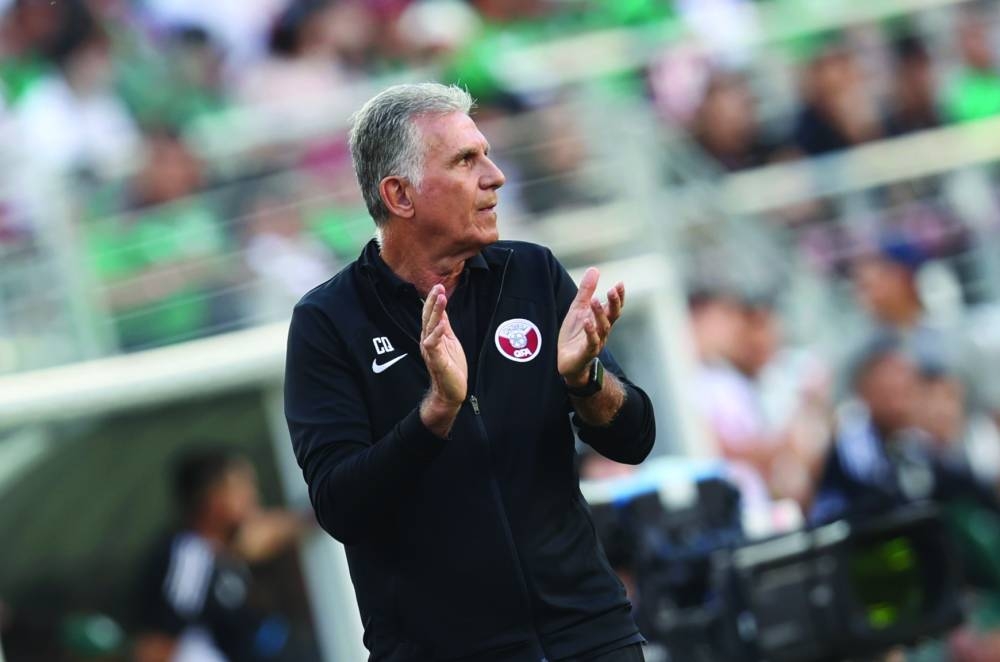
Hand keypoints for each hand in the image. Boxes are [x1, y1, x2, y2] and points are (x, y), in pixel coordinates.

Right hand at [420, 285, 466, 434]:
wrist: (450, 391)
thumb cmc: (451, 367)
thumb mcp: (449, 341)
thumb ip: (444, 327)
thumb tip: (442, 311)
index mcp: (431, 336)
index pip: (430, 315)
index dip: (433, 301)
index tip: (438, 286)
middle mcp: (428, 341)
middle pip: (428, 317)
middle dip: (432, 301)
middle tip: (437, 287)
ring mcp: (431, 350)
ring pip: (430, 327)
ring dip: (435, 312)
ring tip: (440, 297)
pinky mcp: (436, 359)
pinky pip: (433, 344)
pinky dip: (437, 333)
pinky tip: (442, 323)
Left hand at [557, 268, 624, 386]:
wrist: (566, 362)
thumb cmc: (574, 335)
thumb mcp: (578, 309)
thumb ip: (586, 291)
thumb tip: (595, 269)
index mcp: (601, 320)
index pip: (614, 307)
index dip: (618, 297)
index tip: (620, 284)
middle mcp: (602, 330)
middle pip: (613, 316)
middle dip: (614, 303)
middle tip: (612, 290)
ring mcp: (596, 342)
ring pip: (603, 328)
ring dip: (600, 314)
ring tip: (594, 301)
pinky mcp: (586, 352)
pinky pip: (591, 342)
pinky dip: (590, 331)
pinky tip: (587, 322)